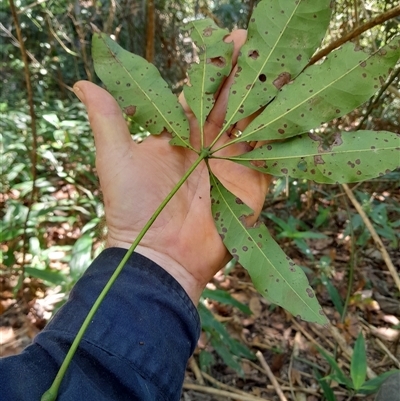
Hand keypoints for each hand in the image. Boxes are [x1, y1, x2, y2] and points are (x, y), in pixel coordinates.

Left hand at [73, 30, 270, 303]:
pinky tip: (290, 108)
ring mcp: (232, 164)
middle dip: (244, 74)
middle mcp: (209, 146)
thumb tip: (82, 82)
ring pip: (253, 123)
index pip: (201, 93)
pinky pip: (269, 155)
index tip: (227, 40)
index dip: (214, 68)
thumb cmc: (134, 209)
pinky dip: (280, 133)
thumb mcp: (116, 160)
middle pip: (231, 103)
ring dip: (264, 97)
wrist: (159, 256)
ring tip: (278, 67)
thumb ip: (109, 120)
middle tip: (257, 43)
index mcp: (180, 134)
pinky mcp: (251, 185)